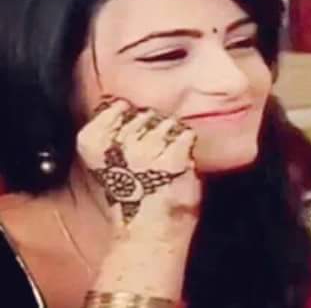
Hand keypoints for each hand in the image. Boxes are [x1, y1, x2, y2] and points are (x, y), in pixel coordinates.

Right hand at [77, 96, 200, 234]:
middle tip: (151, 158)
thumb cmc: (131, 202)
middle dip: (152, 128)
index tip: (131, 138)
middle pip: (145, 112)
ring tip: (164, 165)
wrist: (147, 234)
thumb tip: (127, 106)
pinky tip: (178, 166)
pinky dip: (187, 148)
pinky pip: (186, 134)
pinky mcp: (173, 157)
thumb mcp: (107, 163)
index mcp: (93, 142)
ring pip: (167, 122)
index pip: (116, 105)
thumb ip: (112, 134)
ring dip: (171, 138)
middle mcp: (117, 142)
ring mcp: (146, 149)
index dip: (129, 118)